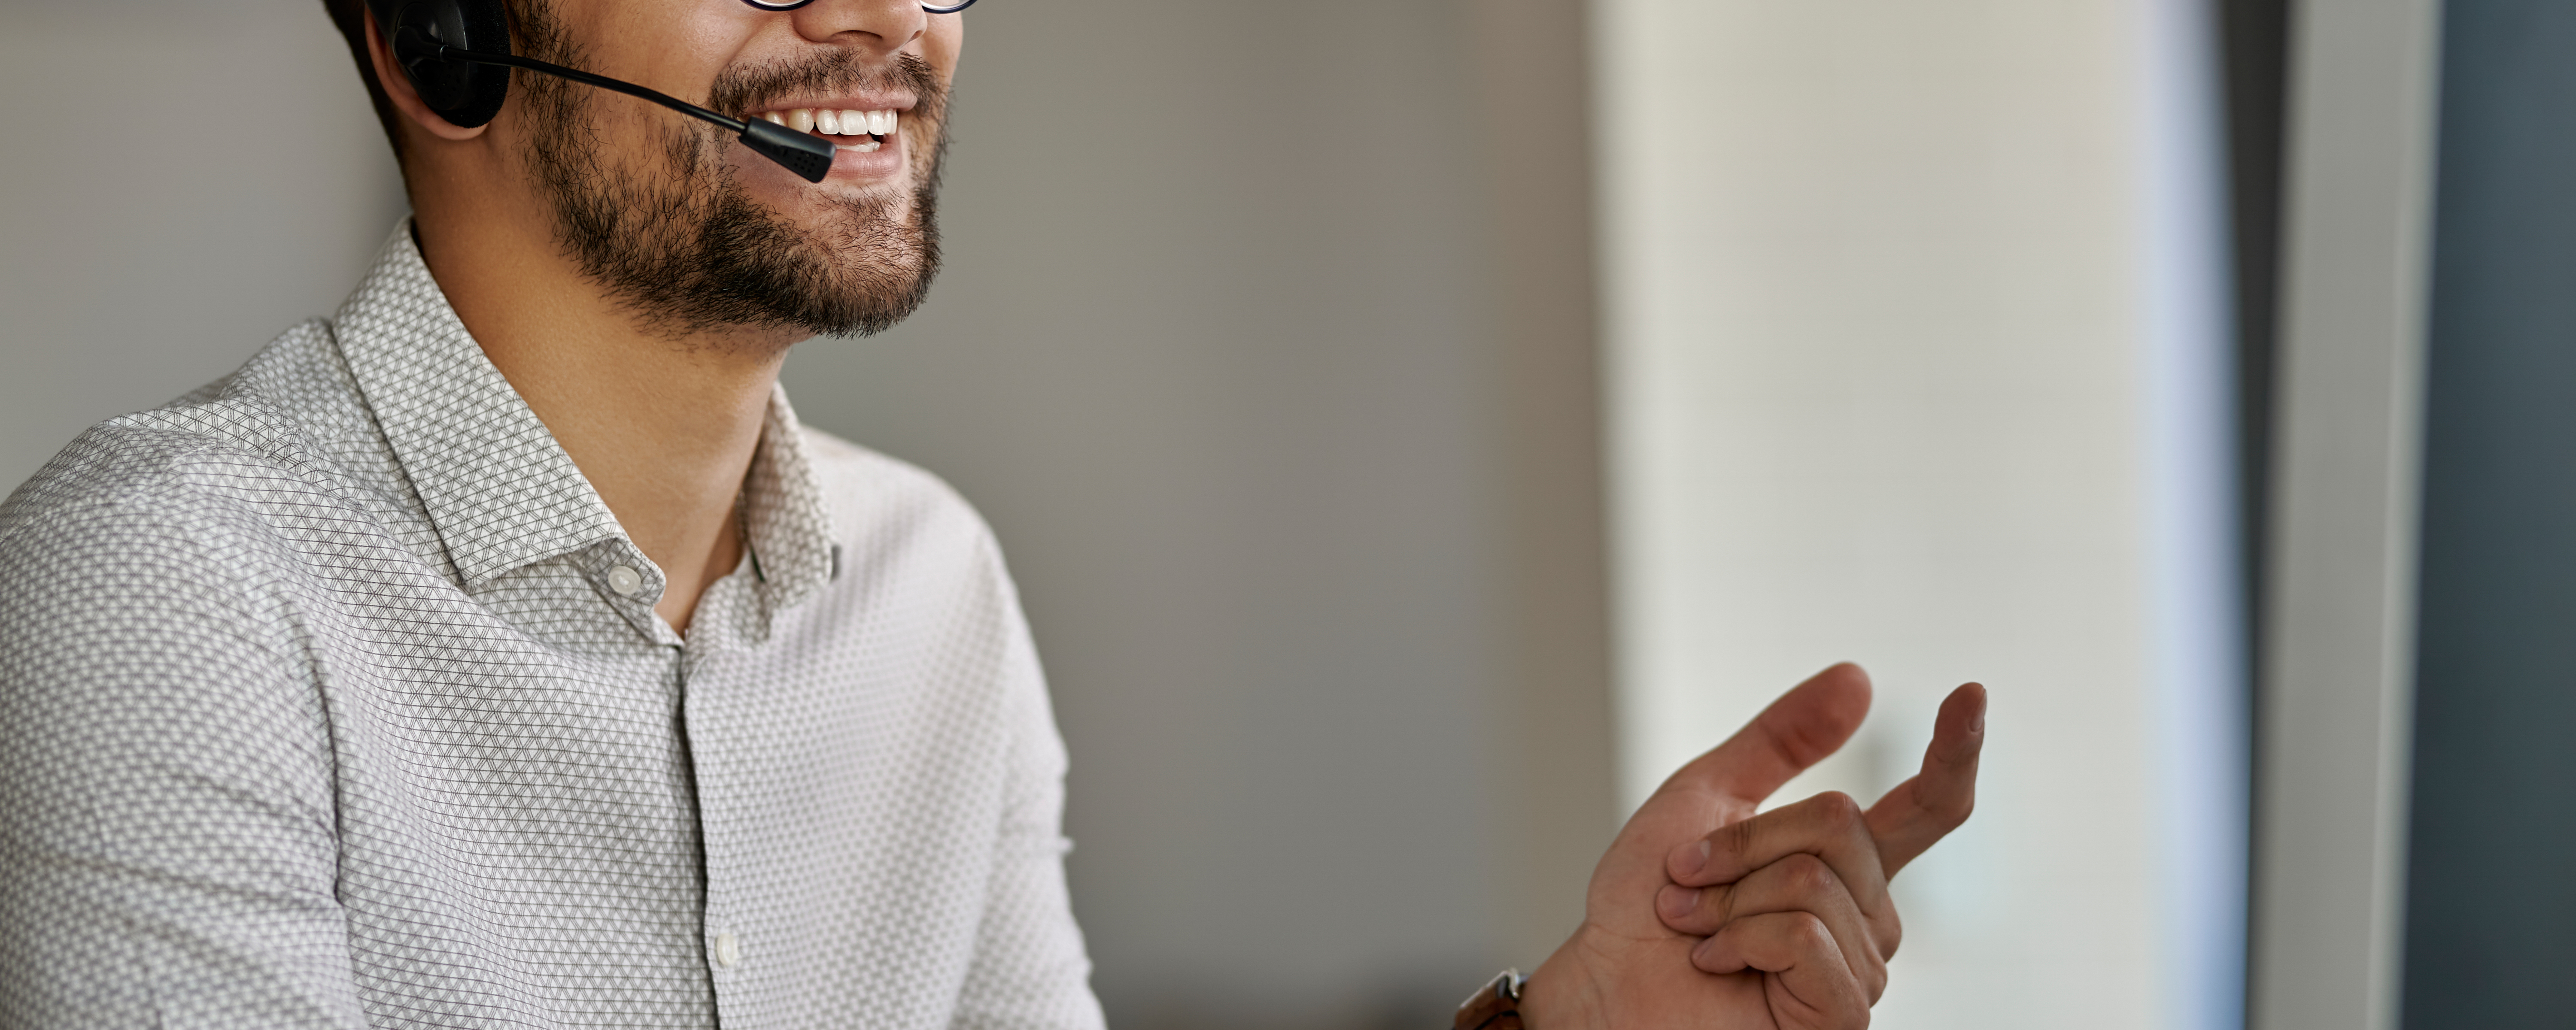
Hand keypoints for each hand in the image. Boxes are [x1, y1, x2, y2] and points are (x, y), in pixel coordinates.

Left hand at [1517, 663, 1986, 1029]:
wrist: (1609, 984)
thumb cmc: (1645, 906)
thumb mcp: (1704, 796)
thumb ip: (1780, 739)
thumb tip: (1859, 677)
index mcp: (1844, 862)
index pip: (1927, 809)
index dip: (1956, 753)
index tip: (1972, 693)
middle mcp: (1867, 914)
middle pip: (1841, 824)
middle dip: (1744, 844)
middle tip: (1687, 880)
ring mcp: (1861, 968)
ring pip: (1815, 880)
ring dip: (1729, 898)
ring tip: (1698, 932)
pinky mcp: (1843, 1012)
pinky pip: (1804, 936)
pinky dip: (1740, 939)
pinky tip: (1715, 964)